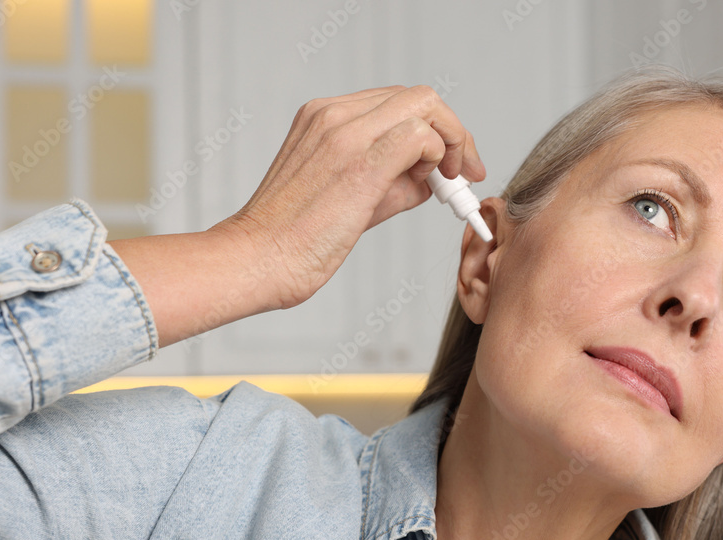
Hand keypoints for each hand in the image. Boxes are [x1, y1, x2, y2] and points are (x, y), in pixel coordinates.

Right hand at [215, 85, 486, 309]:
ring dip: (451, 143)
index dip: (434, 129)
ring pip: (424, 106)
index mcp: (323, 117)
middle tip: (465, 172)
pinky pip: (421, 136)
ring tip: (447, 185)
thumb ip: (390, 178)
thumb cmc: (293, 238)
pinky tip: (428, 189)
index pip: (398, 103)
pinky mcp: (360, 159)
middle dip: (454, 132)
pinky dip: (438, 159)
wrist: (257, 259)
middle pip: (418, 97)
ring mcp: (346, 132)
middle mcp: (334, 115)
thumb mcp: (346, 195)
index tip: (451, 164)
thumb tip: (430, 177)